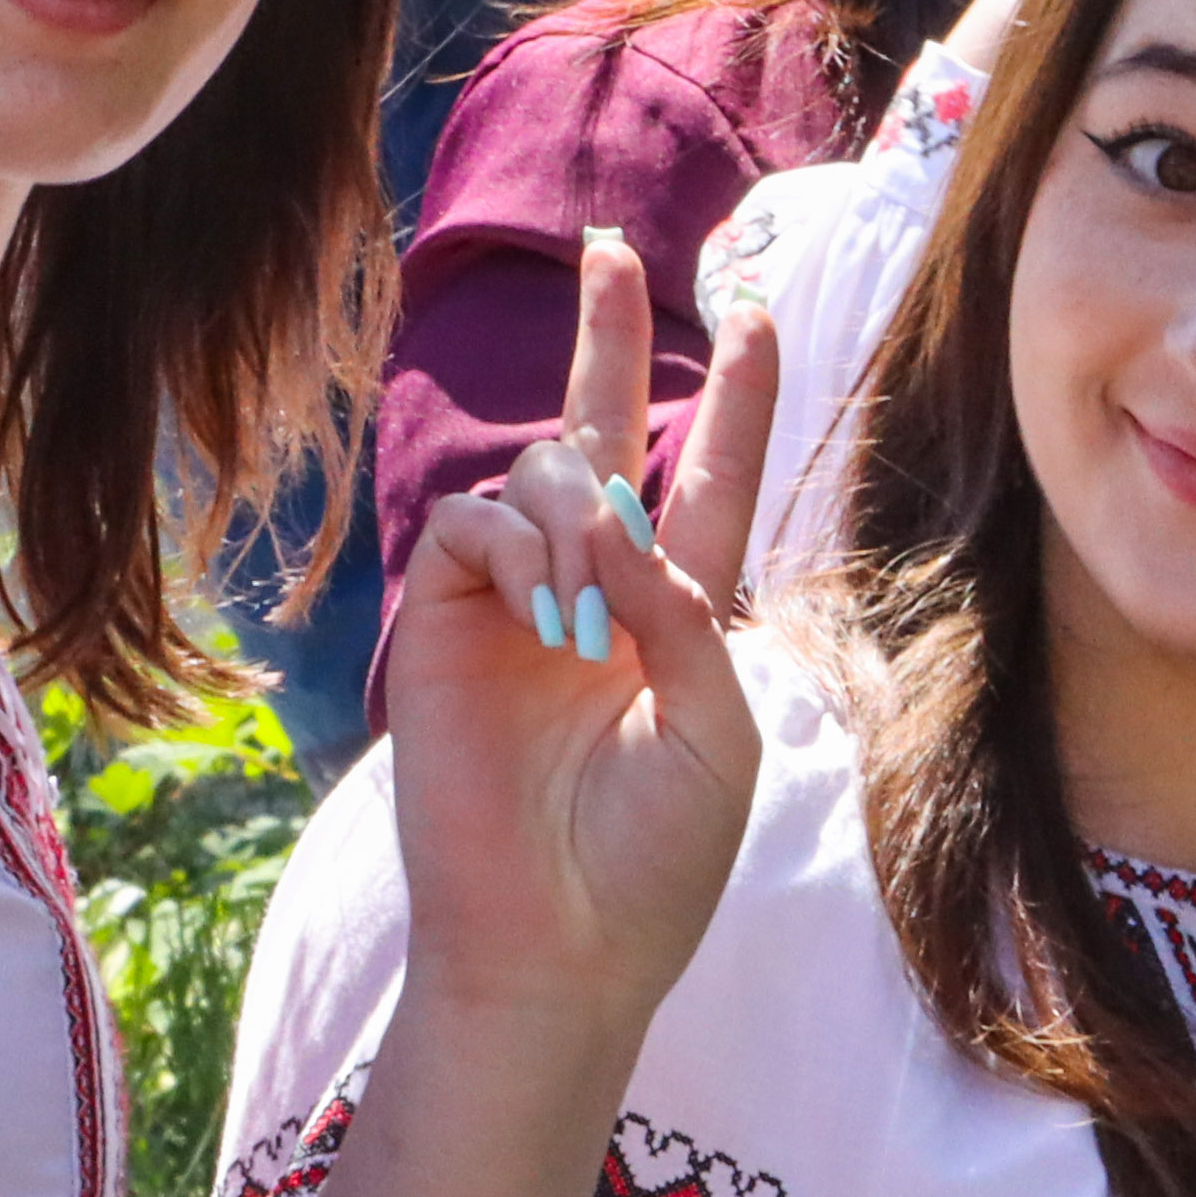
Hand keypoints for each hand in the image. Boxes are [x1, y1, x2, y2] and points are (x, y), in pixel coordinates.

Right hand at [369, 235, 764, 1040]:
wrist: (559, 948)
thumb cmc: (654, 860)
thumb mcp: (719, 727)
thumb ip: (686, 609)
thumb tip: (616, 514)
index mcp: (675, 614)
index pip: (705, 483)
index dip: (733, 403)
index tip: (756, 315)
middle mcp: (591, 590)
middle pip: (604, 433)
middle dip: (609, 336)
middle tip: (617, 248)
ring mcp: (511, 602)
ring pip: (543, 475)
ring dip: (580, 514)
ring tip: (590, 620)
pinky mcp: (439, 622)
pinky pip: (473, 524)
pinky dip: (520, 548)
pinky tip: (551, 618)